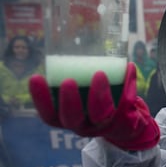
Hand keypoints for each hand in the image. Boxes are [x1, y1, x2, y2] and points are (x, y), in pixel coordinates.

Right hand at [29, 62, 159, 150]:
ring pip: (101, 114)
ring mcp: (105, 126)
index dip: (41, 99)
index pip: (49, 115)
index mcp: (69, 119)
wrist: (129, 126)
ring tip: (99, 73)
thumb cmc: (99, 105)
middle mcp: (84, 126)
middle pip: (72, 119)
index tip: (35, 77)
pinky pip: (126, 103)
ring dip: (99, 94)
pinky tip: (129, 67)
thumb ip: (77, 78)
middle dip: (69, 102)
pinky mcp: (126, 122)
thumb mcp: (85, 96)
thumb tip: (67, 39)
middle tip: (68, 81)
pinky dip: (128, 84)